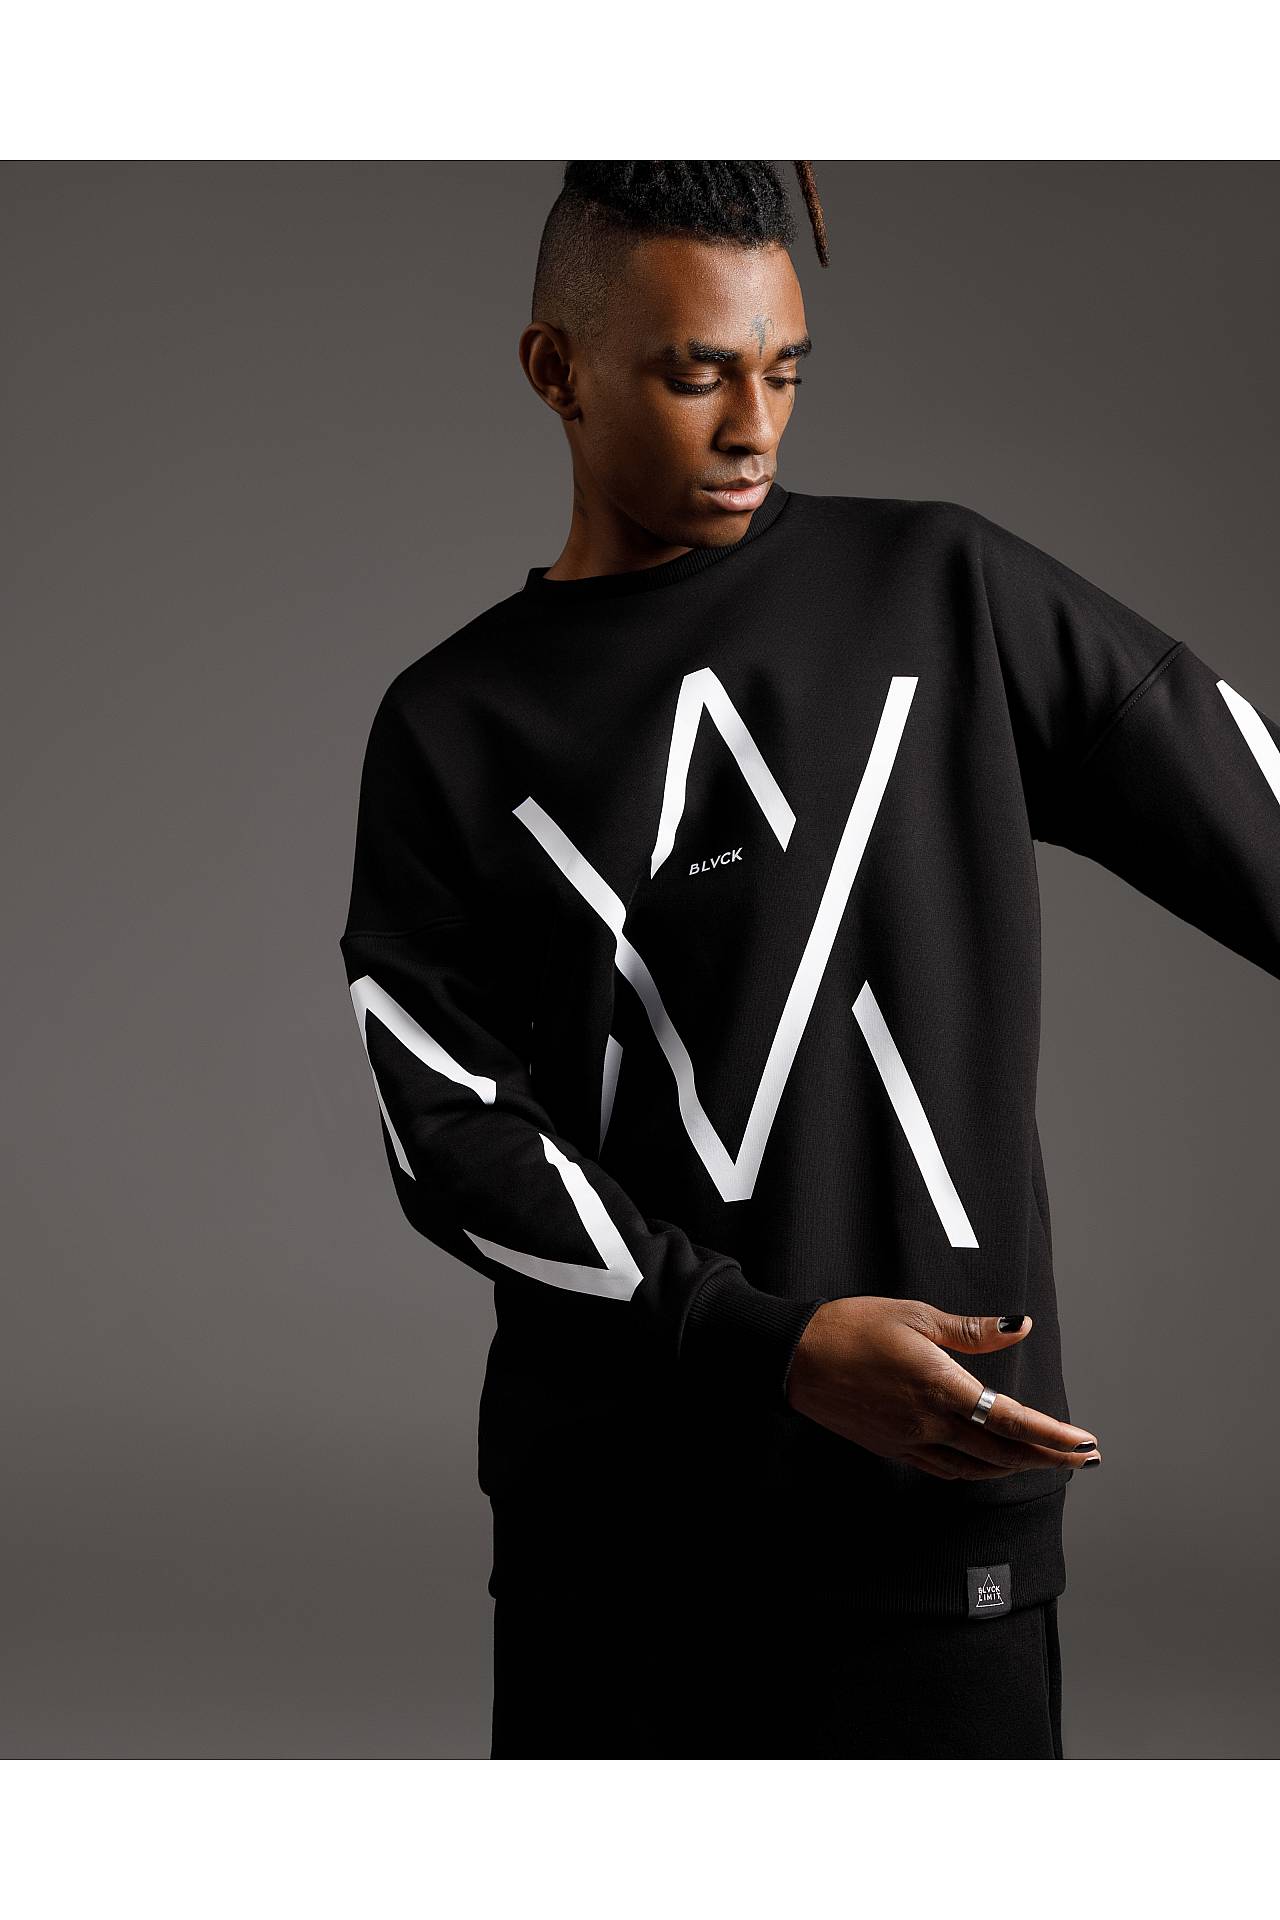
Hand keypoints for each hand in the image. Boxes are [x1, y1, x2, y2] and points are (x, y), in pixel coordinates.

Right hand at [784, 1296, 1101, 1479]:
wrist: (796, 1357)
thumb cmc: (853, 1327)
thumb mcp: (916, 1316)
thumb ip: (972, 1330)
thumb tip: (1019, 1326)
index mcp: (940, 1386)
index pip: (1011, 1421)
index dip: (1054, 1435)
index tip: (1085, 1443)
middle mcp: (930, 1422)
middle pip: (1004, 1453)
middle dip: (1050, 1457)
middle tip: (1084, 1459)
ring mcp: (911, 1441)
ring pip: (979, 1468)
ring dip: (1018, 1467)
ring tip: (1046, 1461)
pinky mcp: (894, 1449)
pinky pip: (948, 1469)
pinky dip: (979, 1470)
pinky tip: (990, 1464)